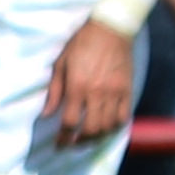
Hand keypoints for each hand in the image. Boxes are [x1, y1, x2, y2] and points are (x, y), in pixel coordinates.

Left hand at [42, 18, 137, 144]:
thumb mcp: (60, 64)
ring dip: (97, 137)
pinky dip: (115, 127)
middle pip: (91, 129)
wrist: (111, 29)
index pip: (69, 122)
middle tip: (73, 145)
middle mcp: (97, 93)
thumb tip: (47, 114)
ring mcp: (115, 93)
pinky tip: (107, 128)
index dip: (64, 138)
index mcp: (77, 86)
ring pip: (108, 126)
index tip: (59, 145)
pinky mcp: (128, 90)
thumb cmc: (81, 44)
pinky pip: (124, 116)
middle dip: (80, 142)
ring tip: (88, 139)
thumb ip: (54, 91)